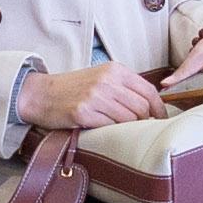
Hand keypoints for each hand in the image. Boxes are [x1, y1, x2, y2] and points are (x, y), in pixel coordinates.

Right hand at [19, 55, 166, 131]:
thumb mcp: (101, 77)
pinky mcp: (83, 113)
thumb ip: (124, 87)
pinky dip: (112, 132)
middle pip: (141, 107)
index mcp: (115, 70)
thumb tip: (151, 105)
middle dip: (145, 122)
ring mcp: (95, 97)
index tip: (161, 119)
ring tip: (123, 131)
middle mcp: (107, 81)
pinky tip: (106, 131)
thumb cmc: (73, 88)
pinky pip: (110, 127)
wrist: (41, 94)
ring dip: (128, 129)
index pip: (148, 90)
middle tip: (142, 130)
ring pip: (128, 119)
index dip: (159, 108)